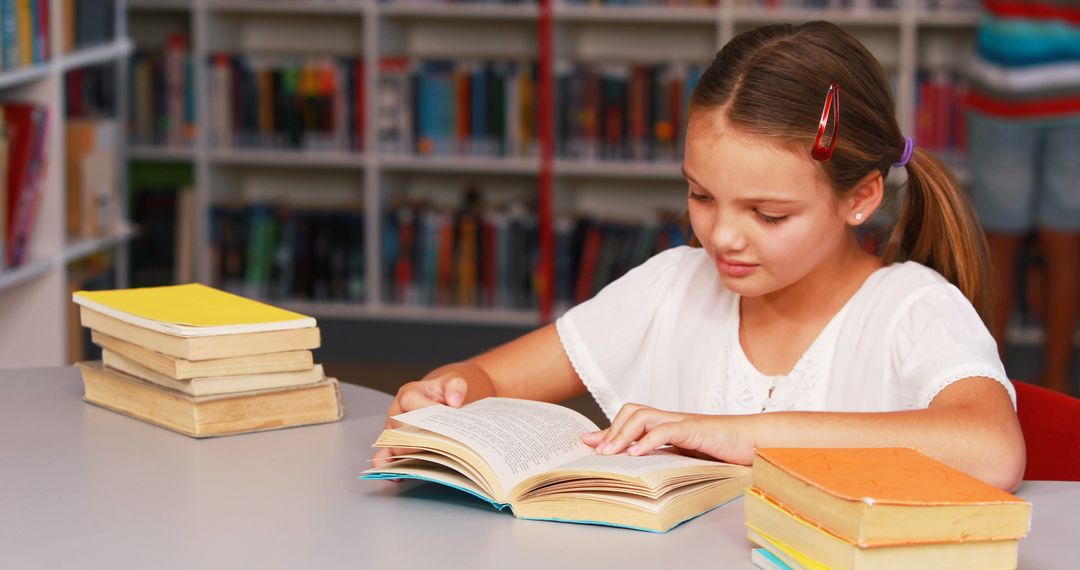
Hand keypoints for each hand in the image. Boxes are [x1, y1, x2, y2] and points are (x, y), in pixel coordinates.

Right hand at [371, 373, 468, 467]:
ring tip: (430, 460)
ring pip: (394, 444)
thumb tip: (454, 401)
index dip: (425, 411)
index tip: (443, 420)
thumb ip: (455, 386)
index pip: (410, 402)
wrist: (439, 403)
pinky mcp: (391, 446)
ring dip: (411, 453)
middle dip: (421, 438)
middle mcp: (395, 412)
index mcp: (408, 393)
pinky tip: (400, 475)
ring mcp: (391, 431)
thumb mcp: (453, 383)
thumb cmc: (443, 395)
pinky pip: (382, 457)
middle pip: (401, 427)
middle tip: (441, 446)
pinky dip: (389, 466)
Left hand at [580, 403, 756, 464]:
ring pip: (643, 416)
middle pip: (632, 411)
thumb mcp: (689, 455)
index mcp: (669, 425)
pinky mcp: (696, 429)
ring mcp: (683, 422)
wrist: (757, 442)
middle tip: (596, 451)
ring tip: (610, 453)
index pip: (632, 419)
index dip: (608, 430)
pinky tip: (636, 454)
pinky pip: (667, 430)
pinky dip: (648, 441)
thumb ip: (666, 455)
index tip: (587, 442)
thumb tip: (640, 465)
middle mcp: (672, 419)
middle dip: (611, 429)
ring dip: (622, 434)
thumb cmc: (725, 450)